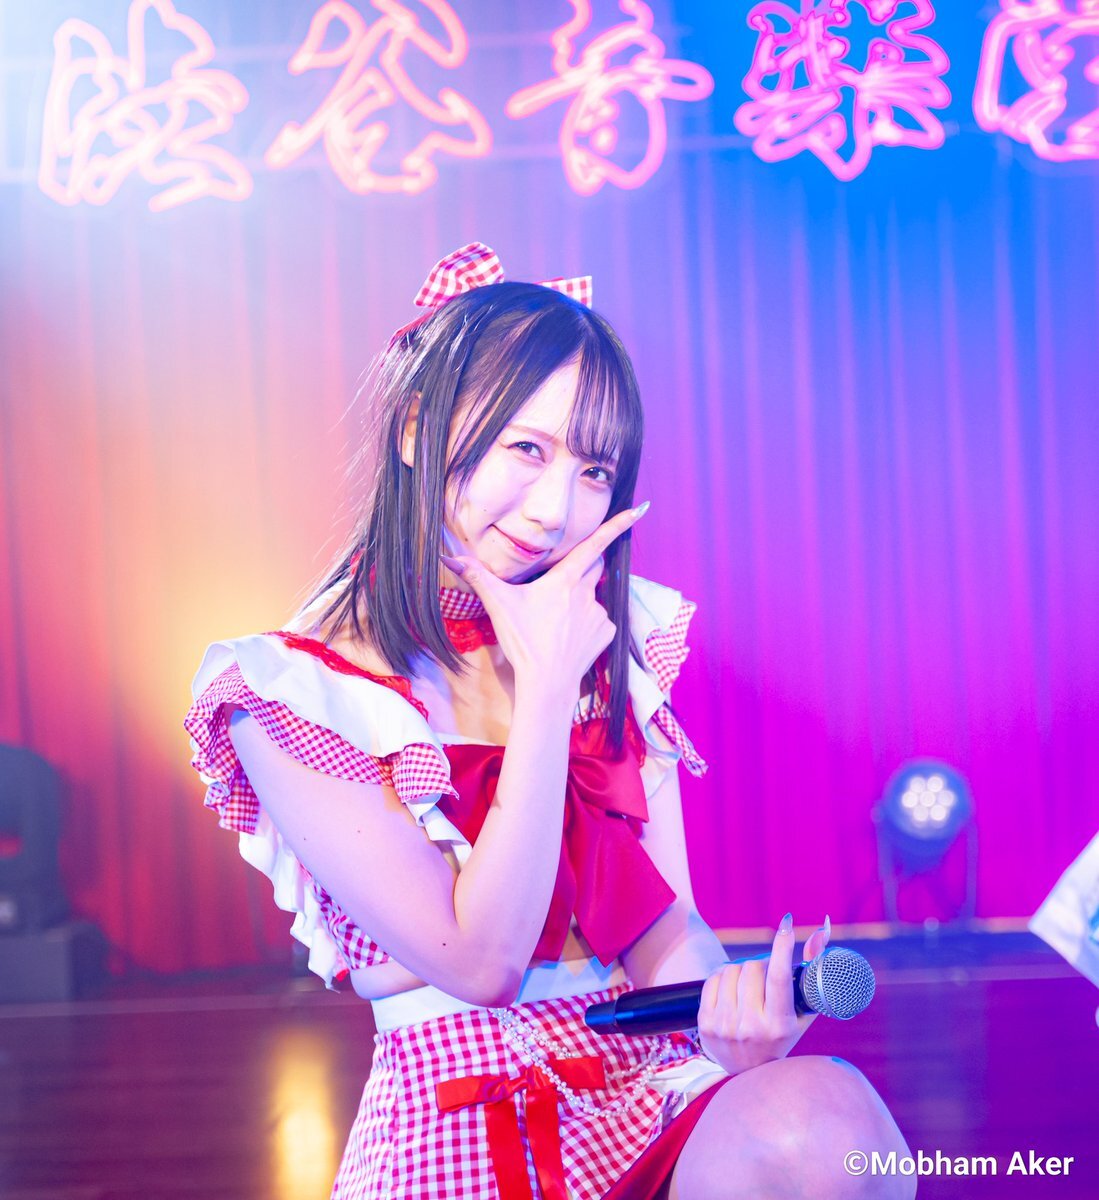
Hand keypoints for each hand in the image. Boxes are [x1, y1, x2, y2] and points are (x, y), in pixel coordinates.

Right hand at [440, 502, 648, 695]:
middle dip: (582, 568)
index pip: (595, 544)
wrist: (547, 683)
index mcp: (565, 580)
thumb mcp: (498, 605)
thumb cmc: (523, 641)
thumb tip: (449, 556)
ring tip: (554, 625)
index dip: (618, 524)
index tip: (640, 508)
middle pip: (593, 568)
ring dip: (577, 604)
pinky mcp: (606, 633)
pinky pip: (598, 620)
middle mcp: (588, 593)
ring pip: (591, 598)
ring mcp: (600, 614)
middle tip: (558, 589)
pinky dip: (585, 624)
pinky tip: (567, 637)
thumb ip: (477, 576)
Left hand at [697, 914, 830, 1076]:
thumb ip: (812, 972)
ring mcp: (726, 1026)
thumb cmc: (780, 1036)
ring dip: (741, 970)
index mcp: (779, 1025)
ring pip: (731, 970)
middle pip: (752, 968)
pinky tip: (732, 989)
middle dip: (760, 964)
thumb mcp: (800, 1012)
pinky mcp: (706, 1024)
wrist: (746, 1072)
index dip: (782, 948)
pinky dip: (723, 977)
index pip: (779, 977)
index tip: (786, 924)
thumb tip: (822, 928)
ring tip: (748, 985)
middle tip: (765, 976)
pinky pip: (713, 979)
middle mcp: (752, 1027)